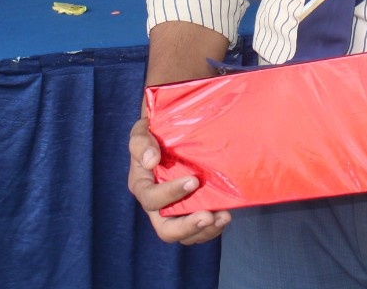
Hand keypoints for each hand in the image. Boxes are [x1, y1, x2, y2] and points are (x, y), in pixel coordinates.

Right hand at [127, 116, 231, 244]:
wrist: (169, 137)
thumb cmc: (153, 134)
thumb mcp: (142, 132)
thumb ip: (141, 144)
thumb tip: (151, 161)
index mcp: (142, 187)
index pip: (152, 199)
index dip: (171, 194)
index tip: (194, 181)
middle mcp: (157, 206)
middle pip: (167, 230)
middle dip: (188, 227)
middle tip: (207, 217)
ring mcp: (175, 212)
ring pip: (187, 235)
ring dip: (206, 230)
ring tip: (223, 217)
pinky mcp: (191, 212)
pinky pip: (200, 230)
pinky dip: (213, 227)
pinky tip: (224, 215)